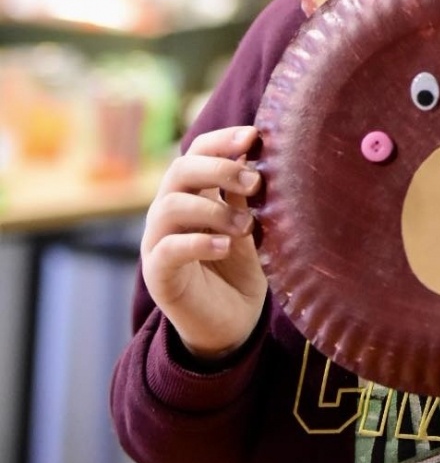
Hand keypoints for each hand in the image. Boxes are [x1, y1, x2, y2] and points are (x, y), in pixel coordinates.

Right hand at [141, 125, 266, 360]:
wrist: (231, 326)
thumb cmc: (240, 269)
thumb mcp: (249, 226)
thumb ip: (246, 196)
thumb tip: (259, 156)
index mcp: (193, 193)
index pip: (197, 152)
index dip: (222, 140)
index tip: (254, 135)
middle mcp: (169, 211)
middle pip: (180, 169)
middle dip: (219, 168)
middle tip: (255, 180)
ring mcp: (158, 241)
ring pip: (170, 205)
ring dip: (213, 209)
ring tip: (246, 226)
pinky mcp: (158, 274)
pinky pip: (168, 248)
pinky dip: (198, 242)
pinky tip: (225, 246)